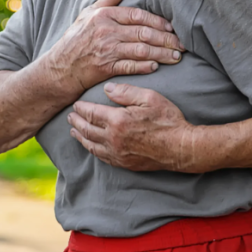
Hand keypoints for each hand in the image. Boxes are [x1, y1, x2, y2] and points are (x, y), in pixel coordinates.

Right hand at [46, 0, 184, 93]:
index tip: (172, 27)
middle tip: (182, 44)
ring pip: (141, 50)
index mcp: (104, 16)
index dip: (157, 21)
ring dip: (162, 54)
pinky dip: (144, 67)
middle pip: (143, 33)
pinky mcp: (105, 68)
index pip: (137, 15)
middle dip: (167, 39)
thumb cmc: (74, 41)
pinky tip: (156, 66)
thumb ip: (106, 1)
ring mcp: (106, 50)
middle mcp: (106, 31)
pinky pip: (130, 67)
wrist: (59, 68)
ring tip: (176, 57)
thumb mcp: (86, 15)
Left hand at [68, 83, 204, 172]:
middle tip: (70, 116)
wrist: (181, 148)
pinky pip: (101, 157)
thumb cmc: (168, 120)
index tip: (76, 104)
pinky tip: (90, 145)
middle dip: (76, 122)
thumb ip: (126, 92)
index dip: (81, 108)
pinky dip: (92, 149)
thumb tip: (106, 88)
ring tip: (73, 131)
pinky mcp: (124, 163)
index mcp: (118, 120)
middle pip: (87, 129)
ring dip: (80, 136)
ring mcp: (118, 153)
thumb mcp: (149, 98)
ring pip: (91, 145)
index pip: (91, 113)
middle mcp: (113, 138)